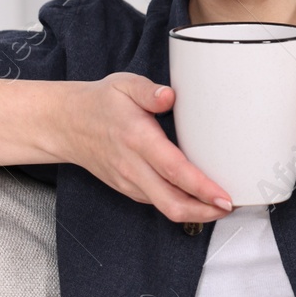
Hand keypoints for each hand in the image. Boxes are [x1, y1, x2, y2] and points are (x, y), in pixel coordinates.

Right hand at [54, 73, 232, 222]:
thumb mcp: (123, 84)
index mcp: (137, 139)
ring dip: (196, 212)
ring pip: (166, 208)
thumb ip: (149, 91)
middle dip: (205, 211)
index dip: (202, 188)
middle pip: (172, 202)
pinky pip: (157, 203)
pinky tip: (197, 199)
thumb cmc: (99, 103)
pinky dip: (180, 205)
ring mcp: (129, 181)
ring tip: (220, 205)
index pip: (174, 170)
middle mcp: (133, 166)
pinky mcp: (128, 188)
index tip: (224, 197)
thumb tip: (169, 96)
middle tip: (230, 206)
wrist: (66, 124)